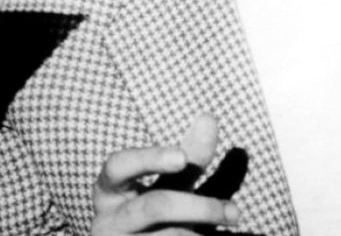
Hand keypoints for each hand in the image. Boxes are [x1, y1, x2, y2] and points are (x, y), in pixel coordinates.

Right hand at [90, 113, 241, 235]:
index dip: (148, 159)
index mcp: (108, 191)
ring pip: (170, 235)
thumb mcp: (167, 187)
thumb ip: (186, 157)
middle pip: (155, 206)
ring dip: (202, 231)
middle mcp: (105, 220)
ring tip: (223, 228)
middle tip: (235, 212)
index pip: (118, 166)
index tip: (181, 157)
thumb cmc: (153, 218)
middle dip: (200, 207)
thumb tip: (208, 117)